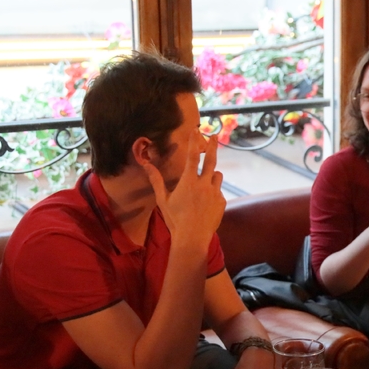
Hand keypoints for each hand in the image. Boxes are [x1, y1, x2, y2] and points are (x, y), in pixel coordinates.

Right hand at [145, 133, 224, 249]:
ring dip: (212, 175)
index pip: (192, 156)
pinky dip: (213, 193)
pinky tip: (205, 205)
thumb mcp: (163, 199)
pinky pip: (219, 191)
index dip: (194, 141)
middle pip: (211, 160)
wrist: (192, 238)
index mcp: (189, 181)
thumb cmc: (175, 219)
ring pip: (217, 176)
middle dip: (213, 147)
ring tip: (204, 185)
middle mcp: (204, 184)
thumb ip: (157, 180)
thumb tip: (146, 165)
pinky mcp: (222, 202)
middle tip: (214, 137)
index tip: (196, 130)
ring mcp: (215, 193)